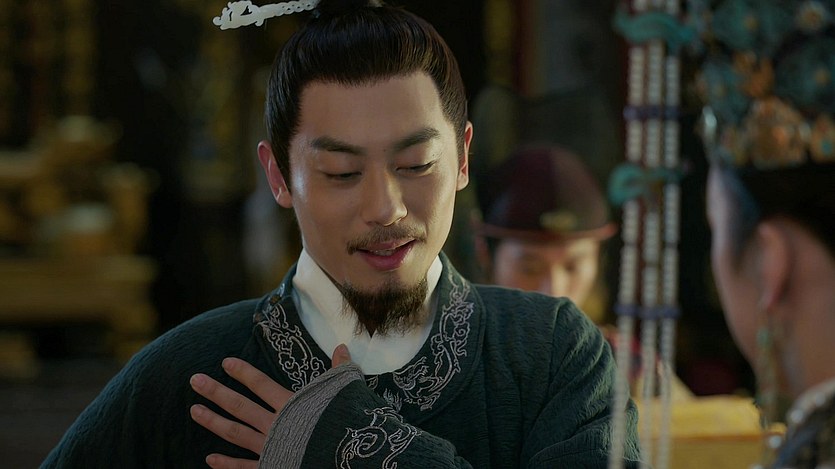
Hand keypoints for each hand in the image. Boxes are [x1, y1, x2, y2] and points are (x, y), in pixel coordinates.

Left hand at [190, 344, 351, 468]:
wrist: (345, 460)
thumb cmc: (345, 424)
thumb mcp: (344, 393)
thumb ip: (339, 370)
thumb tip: (341, 346)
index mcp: (292, 406)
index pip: (262, 385)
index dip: (243, 373)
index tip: (225, 362)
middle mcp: (275, 426)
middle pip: (240, 406)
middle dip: (216, 393)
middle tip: (194, 381)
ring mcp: (270, 449)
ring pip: (236, 433)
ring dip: (214, 422)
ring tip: (194, 411)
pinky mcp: (270, 467)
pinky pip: (245, 467)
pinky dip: (227, 464)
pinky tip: (210, 458)